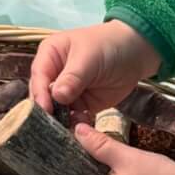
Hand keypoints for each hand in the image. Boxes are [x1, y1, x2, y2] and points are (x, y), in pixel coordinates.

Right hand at [30, 20, 161, 120]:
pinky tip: (82, 126)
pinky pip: (72, 118)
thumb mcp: (89, 57)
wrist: (136, 54)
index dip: (40, 93)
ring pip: (56, 110)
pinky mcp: (80, 105)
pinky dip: (75, 124)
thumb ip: (73, 77)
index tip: (46, 108)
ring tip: (68, 128)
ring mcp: (67, 92)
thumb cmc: (108, 46)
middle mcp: (54, 75)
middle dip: (48, 111)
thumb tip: (57, 96)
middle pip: (43, 97)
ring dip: (61, 120)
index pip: (38, 77)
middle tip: (53, 125)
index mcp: (49, 55)